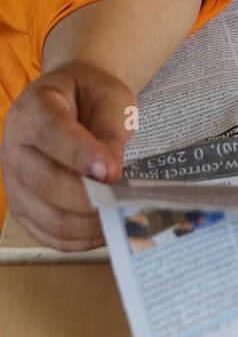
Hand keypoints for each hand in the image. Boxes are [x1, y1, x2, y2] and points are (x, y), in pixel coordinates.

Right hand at [0, 60, 133, 251]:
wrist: (72, 101)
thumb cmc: (91, 97)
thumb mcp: (110, 99)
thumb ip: (110, 132)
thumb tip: (109, 175)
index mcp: (32, 111)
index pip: (53, 136)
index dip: (82, 156)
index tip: (112, 172)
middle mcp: (13, 149)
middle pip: (47, 183)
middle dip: (90, 198)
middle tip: (126, 202)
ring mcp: (14, 183)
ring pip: (49, 217)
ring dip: (89, 224)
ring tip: (121, 217)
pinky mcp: (25, 209)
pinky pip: (50, 235)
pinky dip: (80, 239)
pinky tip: (105, 229)